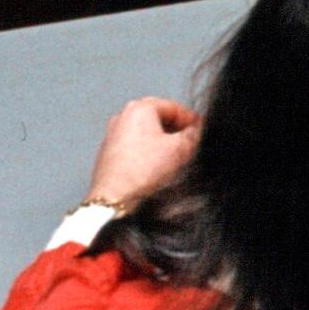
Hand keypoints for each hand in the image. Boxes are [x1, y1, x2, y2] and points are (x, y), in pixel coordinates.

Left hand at [85, 95, 199, 209]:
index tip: (201, 131)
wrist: (114, 201)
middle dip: (176, 132)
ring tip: (173, 160)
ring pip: (147, 135)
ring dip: (162, 144)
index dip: (192, 121)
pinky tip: (155, 169)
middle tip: (189, 146)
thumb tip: (197, 131)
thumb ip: (194, 134)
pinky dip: (147, 154)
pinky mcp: (107, 155)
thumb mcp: (181, 149)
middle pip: (160, 120)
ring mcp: (112, 136)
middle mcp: (122, 117)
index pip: (175, 108)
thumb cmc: (142, 172)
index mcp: (140, 107)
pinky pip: (135, 148)